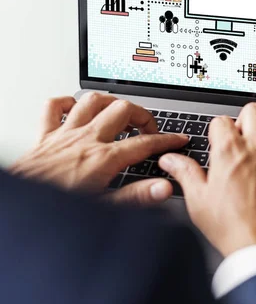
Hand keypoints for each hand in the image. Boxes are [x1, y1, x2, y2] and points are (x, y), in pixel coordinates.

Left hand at [10, 94, 188, 205]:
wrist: (21, 208)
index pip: (144, 144)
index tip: (177, 139)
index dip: (167, 140)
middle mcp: (86, 140)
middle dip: (142, 115)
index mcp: (103, 159)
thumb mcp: (104, 209)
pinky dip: (67, 103)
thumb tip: (163, 188)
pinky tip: (77, 109)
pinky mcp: (44, 136)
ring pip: (92, 101)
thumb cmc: (56, 209)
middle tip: (149, 128)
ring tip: (120, 112)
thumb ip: (137, 197)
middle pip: (122, 110)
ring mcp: (64, 134)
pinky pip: (53, 107)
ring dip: (110, 103)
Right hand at [159, 103, 255, 256]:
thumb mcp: (199, 202)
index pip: (221, 121)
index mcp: (229, 152)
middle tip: (242, 141)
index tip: (219, 144)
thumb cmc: (233, 230)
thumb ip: (186, 174)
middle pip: (252, 111)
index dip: (218, 132)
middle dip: (245, 121)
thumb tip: (171, 160)